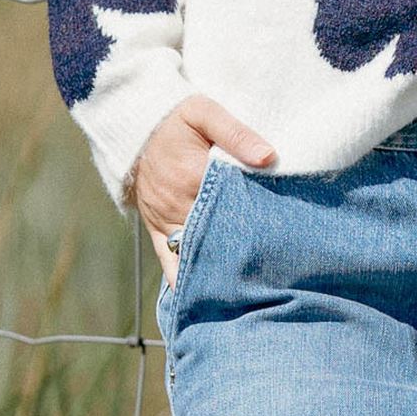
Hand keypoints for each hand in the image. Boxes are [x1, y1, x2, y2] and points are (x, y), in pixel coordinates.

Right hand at [132, 94, 276, 287]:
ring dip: (218, 275)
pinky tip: (208, 303)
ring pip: (196, 257)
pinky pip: (169, 264)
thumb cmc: (174, 118)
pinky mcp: (156, 232)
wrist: (133, 127)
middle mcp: (178, 205)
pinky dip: (187, 283)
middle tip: (275, 281)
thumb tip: (269, 157)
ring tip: (248, 298)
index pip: (233, 207)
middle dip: (243, 258)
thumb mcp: (203, 112)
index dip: (258, 225)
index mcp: (194, 175)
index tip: (283, 243)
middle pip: (218, 238)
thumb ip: (236, 132)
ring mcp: (166, 222)